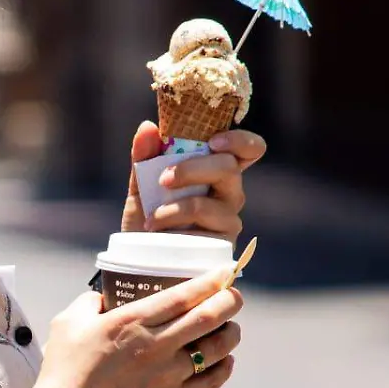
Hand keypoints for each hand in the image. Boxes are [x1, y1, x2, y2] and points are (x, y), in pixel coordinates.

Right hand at [28, 265, 242, 387]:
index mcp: (130, 321)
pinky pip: (211, 383)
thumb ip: (90, 303)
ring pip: (217, 349)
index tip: (225, 273)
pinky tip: (226, 361)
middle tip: (233, 297)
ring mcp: (165, 376)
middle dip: (229, 302)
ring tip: (230, 329)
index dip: (212, 281)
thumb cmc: (61, 370)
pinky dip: (224, 368)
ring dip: (231, 334)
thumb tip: (106, 297)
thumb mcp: (68, 323)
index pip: (184, 295)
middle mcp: (154, 346)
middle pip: (209, 317)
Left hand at [122, 121, 265, 243]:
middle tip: (164, 179)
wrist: (141, 260)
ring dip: (176, 209)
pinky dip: (176, 232)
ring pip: (211, 205)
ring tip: (152, 220)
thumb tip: (147, 127)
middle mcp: (229, 193)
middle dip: (193, 169)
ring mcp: (229, 221)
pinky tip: (160, 236)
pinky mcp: (222, 247)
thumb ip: (144, 158)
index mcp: (216, 172)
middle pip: (229, 169)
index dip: (239, 140)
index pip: (248, 150)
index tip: (213, 141)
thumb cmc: (148, 219)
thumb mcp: (141, 187)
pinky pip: (203, 235)